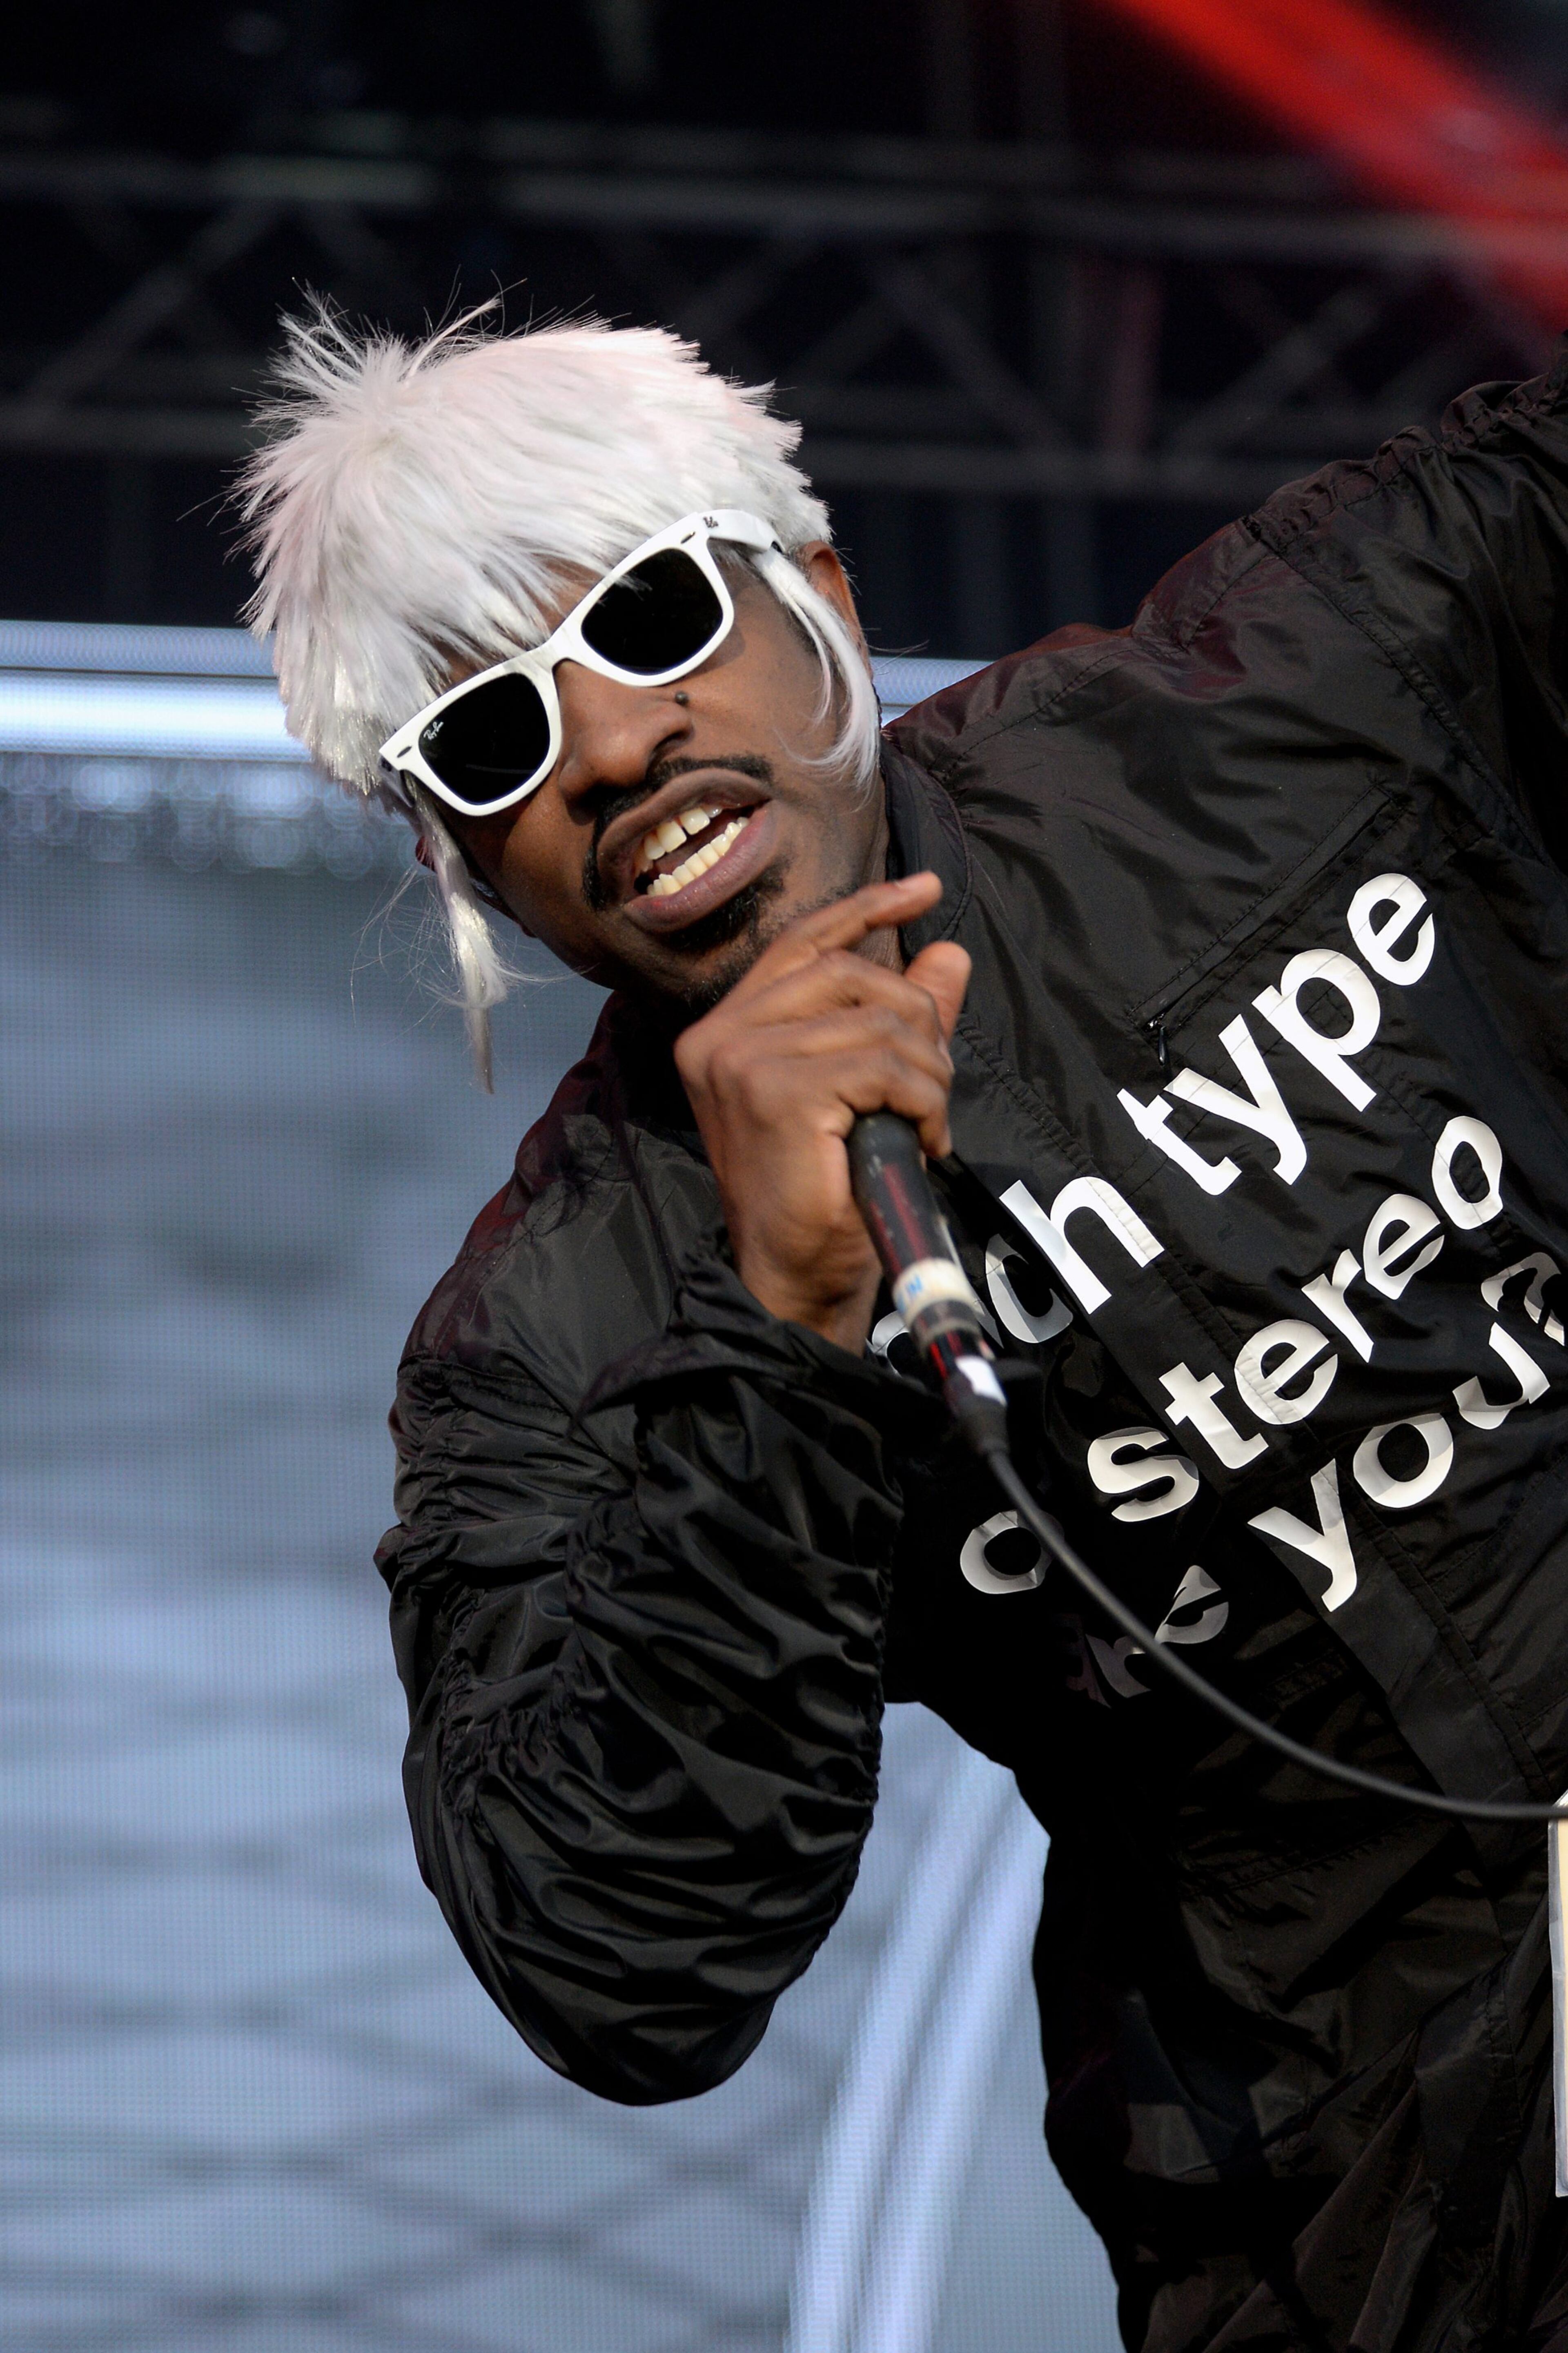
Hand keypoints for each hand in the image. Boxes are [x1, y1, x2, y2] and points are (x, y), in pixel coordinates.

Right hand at [674, 873, 971, 1352]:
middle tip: (934, 1082)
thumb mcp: (869, 1090)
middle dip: (916, 1017)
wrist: (797, 1275)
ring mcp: (742, 1061)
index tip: (923, 890)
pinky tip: (921, 1137)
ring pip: (877, 1021)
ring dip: (927, 1072)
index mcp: (727, 1029)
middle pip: (851, 973)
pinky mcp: (777, 1092)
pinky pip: (883, 1066)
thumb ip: (899, 1019)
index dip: (867, 907)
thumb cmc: (826, 1191)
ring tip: (927, 1120)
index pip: (804, 942)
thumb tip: (948, 952)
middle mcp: (720, 1035)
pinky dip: (923, 1099)